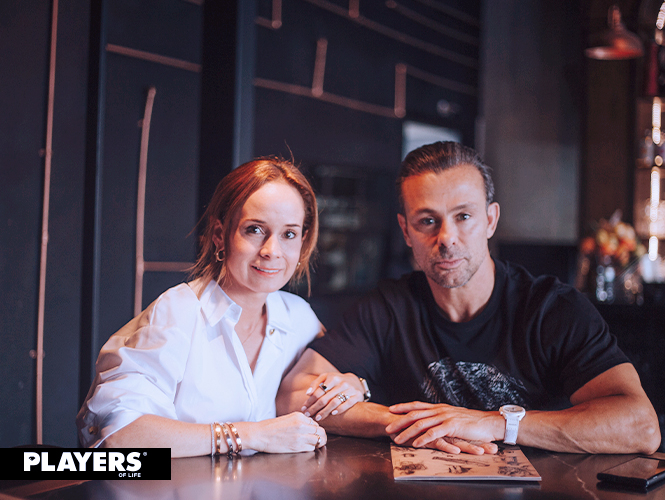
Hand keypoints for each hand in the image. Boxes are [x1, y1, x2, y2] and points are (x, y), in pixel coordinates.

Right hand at [237, 412, 326, 452]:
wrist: (259, 434)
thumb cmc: (270, 427)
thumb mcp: (287, 418)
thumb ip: (299, 421)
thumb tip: (310, 427)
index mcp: (299, 416)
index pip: (315, 423)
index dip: (316, 429)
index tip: (313, 433)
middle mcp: (301, 425)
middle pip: (320, 431)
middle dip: (322, 436)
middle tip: (320, 440)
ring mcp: (300, 436)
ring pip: (318, 440)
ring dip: (319, 443)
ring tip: (316, 445)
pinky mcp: (296, 447)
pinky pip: (311, 448)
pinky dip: (311, 448)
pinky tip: (307, 448)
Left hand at [300, 372, 363, 420]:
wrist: (355, 382)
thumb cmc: (336, 381)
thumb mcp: (326, 378)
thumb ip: (316, 384)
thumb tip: (308, 393)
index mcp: (332, 377)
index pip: (318, 391)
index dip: (310, 401)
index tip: (303, 408)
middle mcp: (341, 383)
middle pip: (325, 398)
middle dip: (314, 408)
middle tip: (307, 415)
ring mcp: (350, 389)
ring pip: (335, 402)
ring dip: (325, 411)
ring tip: (317, 418)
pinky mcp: (357, 396)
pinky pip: (348, 404)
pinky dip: (340, 409)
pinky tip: (332, 414)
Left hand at [385, 401, 500, 454]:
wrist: (490, 423)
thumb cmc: (473, 422)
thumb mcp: (454, 417)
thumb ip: (442, 418)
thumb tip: (432, 420)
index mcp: (440, 407)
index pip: (417, 405)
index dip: (403, 406)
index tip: (391, 408)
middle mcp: (440, 410)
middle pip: (415, 413)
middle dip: (399, 421)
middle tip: (387, 428)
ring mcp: (445, 417)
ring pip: (421, 423)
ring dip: (407, 432)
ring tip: (397, 439)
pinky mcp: (452, 427)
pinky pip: (434, 433)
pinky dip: (423, 438)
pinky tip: (415, 444)